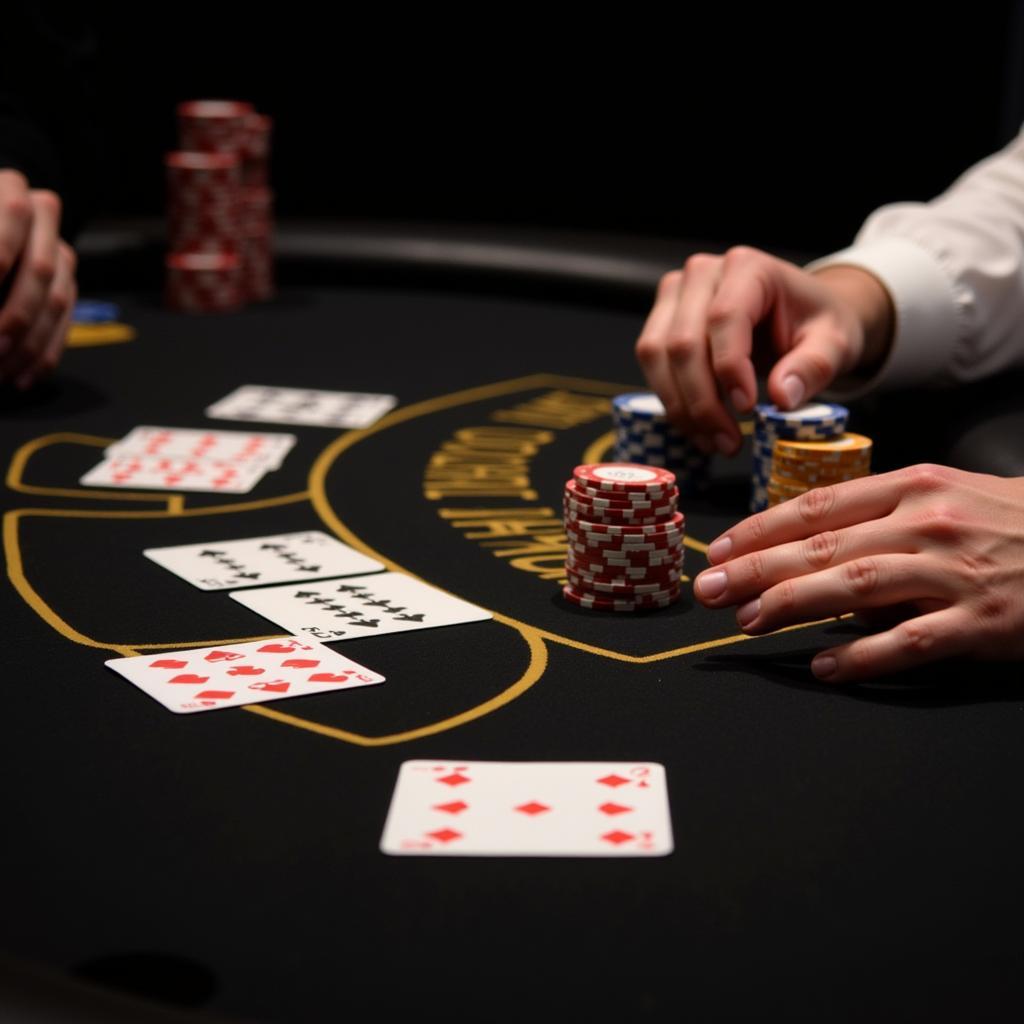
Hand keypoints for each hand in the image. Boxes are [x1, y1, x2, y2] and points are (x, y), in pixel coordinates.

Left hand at [0, 169, 76, 389]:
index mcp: (11, 189)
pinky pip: (65, 325)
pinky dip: (43, 358)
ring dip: (27, 345)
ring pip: (57, 303)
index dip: (0, 251)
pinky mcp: (67, 286)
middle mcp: (44, 219)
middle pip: (43, 270)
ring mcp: (60, 254)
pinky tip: (19, 379)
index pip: (13, 212)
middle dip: (14, 315)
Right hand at [634, 246, 892, 454]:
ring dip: (680, 407)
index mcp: (748, 267)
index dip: (729, 367)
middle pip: (683, 341)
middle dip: (702, 401)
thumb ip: (813, 367)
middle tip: (728, 442)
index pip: (725, 317)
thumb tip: (781, 397)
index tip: (747, 409)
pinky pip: (653, 365)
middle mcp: (702, 273)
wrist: (800, 314)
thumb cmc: (815, 323)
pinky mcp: (661, 319)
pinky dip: (672, 401)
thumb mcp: (834, 343)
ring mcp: (676, 295)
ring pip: (657, 355)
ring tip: (713, 441)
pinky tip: (699, 427)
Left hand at [693, 465, 1023, 681]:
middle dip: (757, 569)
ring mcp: (956, 571)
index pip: (818, 505)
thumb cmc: (1011, 522)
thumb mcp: (948, 498)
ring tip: (748, 620)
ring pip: (856, 585)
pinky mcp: (984, 620)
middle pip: (823, 545)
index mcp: (914, 486)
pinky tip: (824, 666)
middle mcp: (928, 522)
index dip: (761, 530)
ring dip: (793, 604)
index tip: (721, 551)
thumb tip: (814, 559)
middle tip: (708, 590)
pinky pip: (911, 642)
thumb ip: (881, 522)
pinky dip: (862, 655)